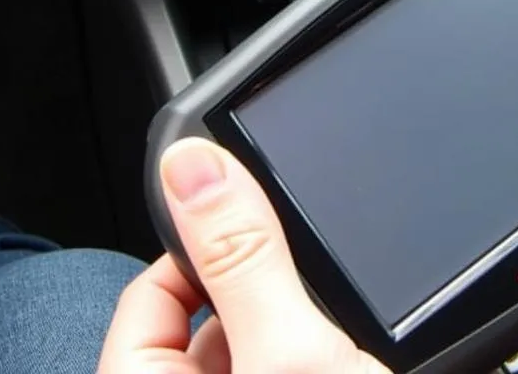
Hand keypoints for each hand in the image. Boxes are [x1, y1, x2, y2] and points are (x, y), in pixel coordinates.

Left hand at [98, 137, 390, 372]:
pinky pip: (299, 359)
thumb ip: (243, 259)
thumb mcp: (289, 354)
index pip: (149, 294)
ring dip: (304, 319)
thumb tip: (195, 163)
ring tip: (350, 328)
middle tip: (319, 284)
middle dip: (265, 288)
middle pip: (213, 316)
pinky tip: (368, 349)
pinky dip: (327, 348)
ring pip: (265, 340)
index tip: (253, 209)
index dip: (201, 245)